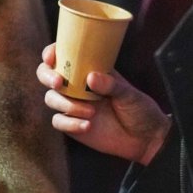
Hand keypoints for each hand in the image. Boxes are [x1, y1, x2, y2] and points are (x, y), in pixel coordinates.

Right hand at [37, 44, 170, 164]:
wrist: (146, 140)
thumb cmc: (140, 110)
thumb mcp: (130, 94)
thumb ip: (111, 85)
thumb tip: (91, 77)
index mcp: (90, 71)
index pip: (64, 56)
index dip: (52, 53)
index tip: (51, 58)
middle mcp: (78, 86)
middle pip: (47, 75)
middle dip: (47, 76)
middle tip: (59, 83)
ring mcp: (73, 105)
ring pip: (51, 98)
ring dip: (66, 104)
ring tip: (91, 112)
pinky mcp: (72, 125)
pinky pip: (58, 121)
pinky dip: (69, 123)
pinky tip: (87, 126)